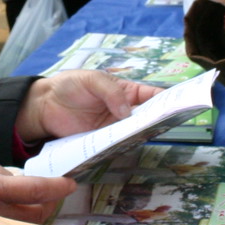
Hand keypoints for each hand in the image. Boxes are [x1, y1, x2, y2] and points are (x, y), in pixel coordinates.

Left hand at [13, 70, 162, 142]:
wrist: (44, 105)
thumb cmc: (70, 85)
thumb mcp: (92, 79)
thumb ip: (111, 92)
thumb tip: (127, 111)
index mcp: (127, 91)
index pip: (152, 96)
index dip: (167, 100)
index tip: (180, 106)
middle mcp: (124, 111)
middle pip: (147, 117)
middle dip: (158, 120)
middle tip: (168, 124)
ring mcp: (114, 127)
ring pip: (134, 133)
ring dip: (141, 134)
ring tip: (150, 135)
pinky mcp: (101, 141)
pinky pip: (116, 144)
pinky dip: (122, 145)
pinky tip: (127, 145)